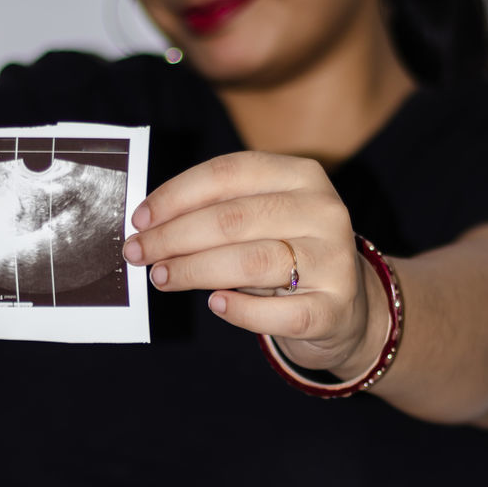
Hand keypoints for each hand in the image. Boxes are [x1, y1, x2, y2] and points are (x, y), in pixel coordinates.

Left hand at [122, 151, 371, 373]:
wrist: (349, 307)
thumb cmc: (289, 257)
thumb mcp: (263, 221)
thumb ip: (220, 213)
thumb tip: (149, 225)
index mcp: (301, 176)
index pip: (228, 173)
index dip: (176, 195)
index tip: (139, 219)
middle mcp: (323, 212)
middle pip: (233, 219)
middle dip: (174, 237)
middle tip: (138, 253)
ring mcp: (332, 261)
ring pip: (251, 262)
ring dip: (195, 271)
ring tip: (162, 278)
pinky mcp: (333, 308)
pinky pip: (279, 313)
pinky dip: (241, 311)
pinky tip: (215, 305)